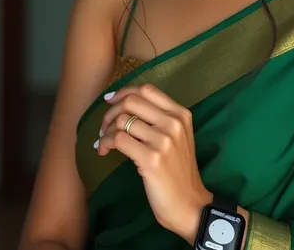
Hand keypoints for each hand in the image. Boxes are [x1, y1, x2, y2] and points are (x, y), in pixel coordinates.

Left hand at [95, 83, 212, 243]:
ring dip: (106, 130)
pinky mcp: (151, 159)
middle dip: (111, 111)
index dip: (124, 92)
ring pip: (123, 120)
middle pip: (132, 101)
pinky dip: (105, 143)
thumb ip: (160, 119)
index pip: (147, 90)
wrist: (189, 204)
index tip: (111, 101)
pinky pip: (118, 139)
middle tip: (104, 126)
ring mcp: (163, 140)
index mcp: (181, 114)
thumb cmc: (179, 171)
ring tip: (104, 142)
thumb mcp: (177, 137)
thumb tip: (125, 103)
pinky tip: (104, 151)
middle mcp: (173, 123)